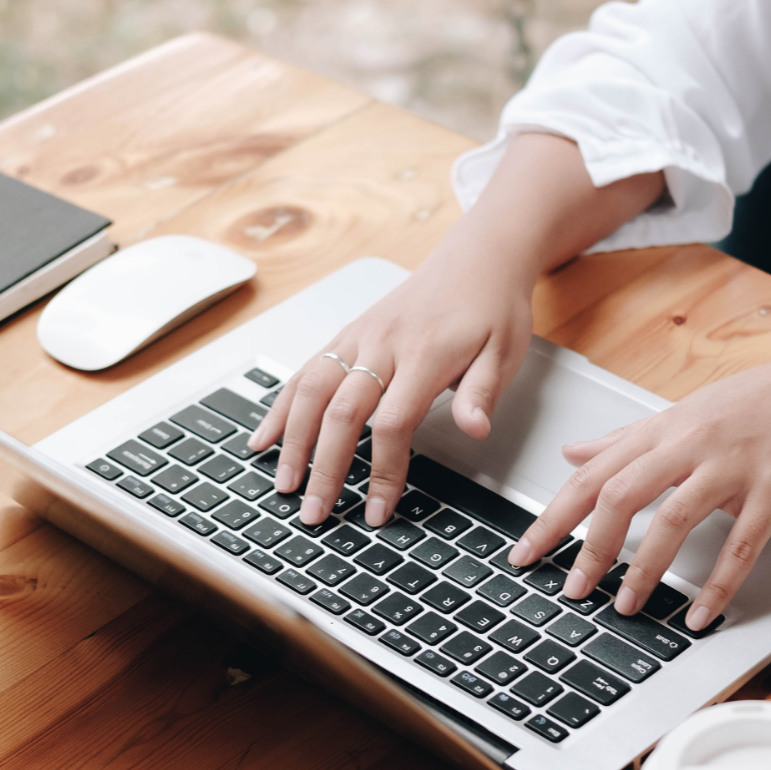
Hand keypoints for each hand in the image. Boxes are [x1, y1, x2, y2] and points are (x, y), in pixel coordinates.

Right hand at [247, 224, 537, 526]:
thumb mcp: (505, 351)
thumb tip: (474, 430)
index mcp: (424, 354)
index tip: (378, 511)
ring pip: (312, 390)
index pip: (393, 422)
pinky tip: (265, 436)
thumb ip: (482, 393)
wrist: (476, 256)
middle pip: (341, 412)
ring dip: (293, 441)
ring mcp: (359, 337)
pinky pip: (306, 371)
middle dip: (324, 467)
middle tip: (314, 513)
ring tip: (284, 484)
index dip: (384, 471)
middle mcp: (383, 344)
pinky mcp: (348, 334)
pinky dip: (281, 405)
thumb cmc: (491, 306)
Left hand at [507, 337, 770, 630]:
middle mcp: (691, 444)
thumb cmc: (759, 402)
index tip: (528, 551)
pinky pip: (740, 544)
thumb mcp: (684, 412)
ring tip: (625, 605)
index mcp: (664, 429)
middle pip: (622, 493)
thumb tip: (573, 453)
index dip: (555, 515)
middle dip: (590, 546)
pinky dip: (717, 584)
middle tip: (572, 589)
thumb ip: (626, 439)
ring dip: (645, 568)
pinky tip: (698, 613)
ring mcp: (732, 468)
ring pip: (674, 519)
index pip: (594, 473)